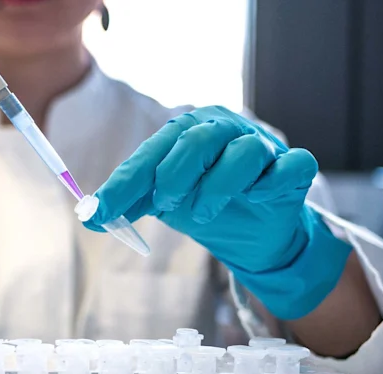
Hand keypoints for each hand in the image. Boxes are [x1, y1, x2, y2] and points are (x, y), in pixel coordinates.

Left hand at [85, 106, 351, 319]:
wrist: (254, 233)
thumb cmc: (207, 204)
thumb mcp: (163, 203)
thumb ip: (130, 203)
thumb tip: (89, 215)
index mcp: (189, 132)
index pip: (152, 152)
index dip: (125, 183)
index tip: (100, 212)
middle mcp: (226, 130)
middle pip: (197, 139)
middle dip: (174, 176)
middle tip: (166, 204)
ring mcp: (264, 147)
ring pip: (244, 152)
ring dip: (217, 188)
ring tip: (201, 215)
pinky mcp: (294, 168)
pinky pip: (290, 166)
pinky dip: (270, 183)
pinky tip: (256, 198)